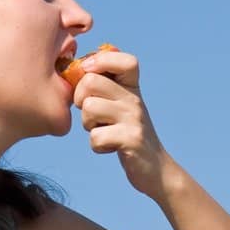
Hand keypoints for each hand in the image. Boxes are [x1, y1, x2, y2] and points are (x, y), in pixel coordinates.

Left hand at [72, 48, 173, 198]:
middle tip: (91, 114)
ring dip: (88, 124)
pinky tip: (110, 147)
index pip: (125, 60)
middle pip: (90, 81)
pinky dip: (97, 146)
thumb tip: (74, 69)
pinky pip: (96, 137)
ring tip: (102, 130)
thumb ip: (102, 86)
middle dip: (80, 99)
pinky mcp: (132, 140)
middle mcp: (135, 99)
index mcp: (132, 87)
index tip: (90, 73)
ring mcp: (134, 119)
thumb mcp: (119, 105)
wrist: (155, 168)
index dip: (101, 60)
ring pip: (89, 108)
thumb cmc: (126, 134)